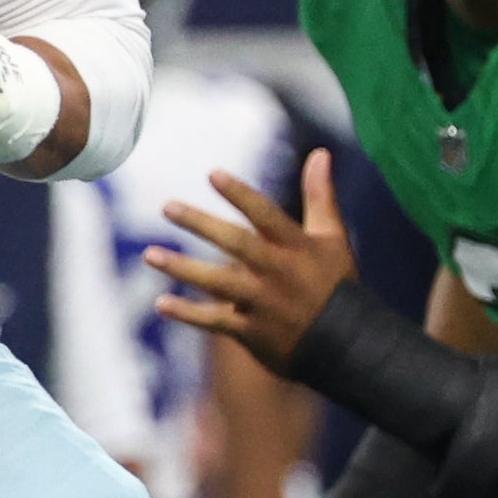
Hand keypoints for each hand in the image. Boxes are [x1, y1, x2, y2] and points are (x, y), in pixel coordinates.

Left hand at [147, 147, 360, 373]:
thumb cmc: (337, 284)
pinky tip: (161, 303)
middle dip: (201, 224)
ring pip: (217, 283)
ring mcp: (262, 303)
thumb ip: (320, 195)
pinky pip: (214, 321)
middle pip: (235, 244)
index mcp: (296, 246)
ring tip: (150, 254)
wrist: (348, 344)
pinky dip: (188, 314)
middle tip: (167, 207)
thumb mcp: (332, 237)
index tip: (212, 174)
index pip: (265, 214)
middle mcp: (276, 272)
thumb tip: (320, 153)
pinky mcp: (252, 331)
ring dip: (182, 268)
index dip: (240, 194)